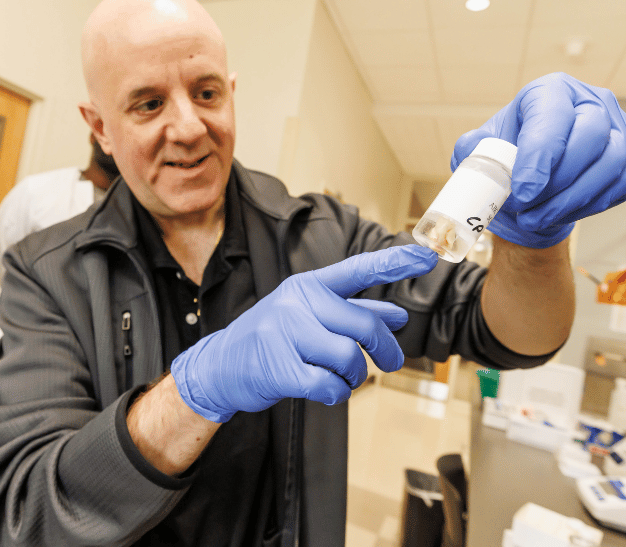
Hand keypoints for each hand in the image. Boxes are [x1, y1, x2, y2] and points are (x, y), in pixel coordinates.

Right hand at [170, 245, 437, 422]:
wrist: (221, 366)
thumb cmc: (273, 339)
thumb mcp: (309, 317)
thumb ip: (353, 314)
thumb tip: (397, 316)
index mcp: (307, 286)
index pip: (357, 270)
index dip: (394, 262)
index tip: (427, 255)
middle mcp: (296, 303)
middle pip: (363, 327)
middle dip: (385, 350)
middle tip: (390, 363)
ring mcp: (285, 333)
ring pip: (349, 358)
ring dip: (356, 375)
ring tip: (344, 377)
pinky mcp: (279, 367)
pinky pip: (330, 385)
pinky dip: (337, 393)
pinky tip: (327, 389)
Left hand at [454, 72, 625, 247]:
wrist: (530, 187)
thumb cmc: (508, 161)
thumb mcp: (482, 151)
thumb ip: (471, 149)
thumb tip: (471, 147)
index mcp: (549, 92)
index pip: (552, 115)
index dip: (539, 155)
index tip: (521, 191)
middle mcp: (589, 103)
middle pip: (590, 135)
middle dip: (556, 181)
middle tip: (526, 207)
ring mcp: (616, 129)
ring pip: (612, 162)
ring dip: (570, 200)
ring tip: (534, 218)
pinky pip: (620, 184)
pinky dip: (586, 207)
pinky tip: (557, 215)